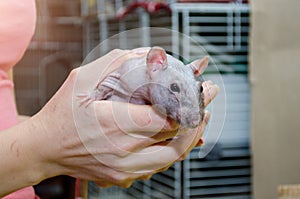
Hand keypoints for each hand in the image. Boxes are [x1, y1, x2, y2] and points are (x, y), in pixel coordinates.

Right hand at [32, 48, 218, 186]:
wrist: (44, 149)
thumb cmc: (61, 116)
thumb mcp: (81, 81)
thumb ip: (116, 64)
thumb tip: (148, 57)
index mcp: (114, 126)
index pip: (164, 119)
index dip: (186, 106)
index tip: (199, 91)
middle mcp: (123, 153)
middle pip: (175, 140)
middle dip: (196, 119)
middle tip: (207, 102)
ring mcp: (125, 170)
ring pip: (172, 156)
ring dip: (189, 137)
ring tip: (199, 118)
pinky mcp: (124, 178)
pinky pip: (159, 165)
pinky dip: (173, 149)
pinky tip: (179, 135)